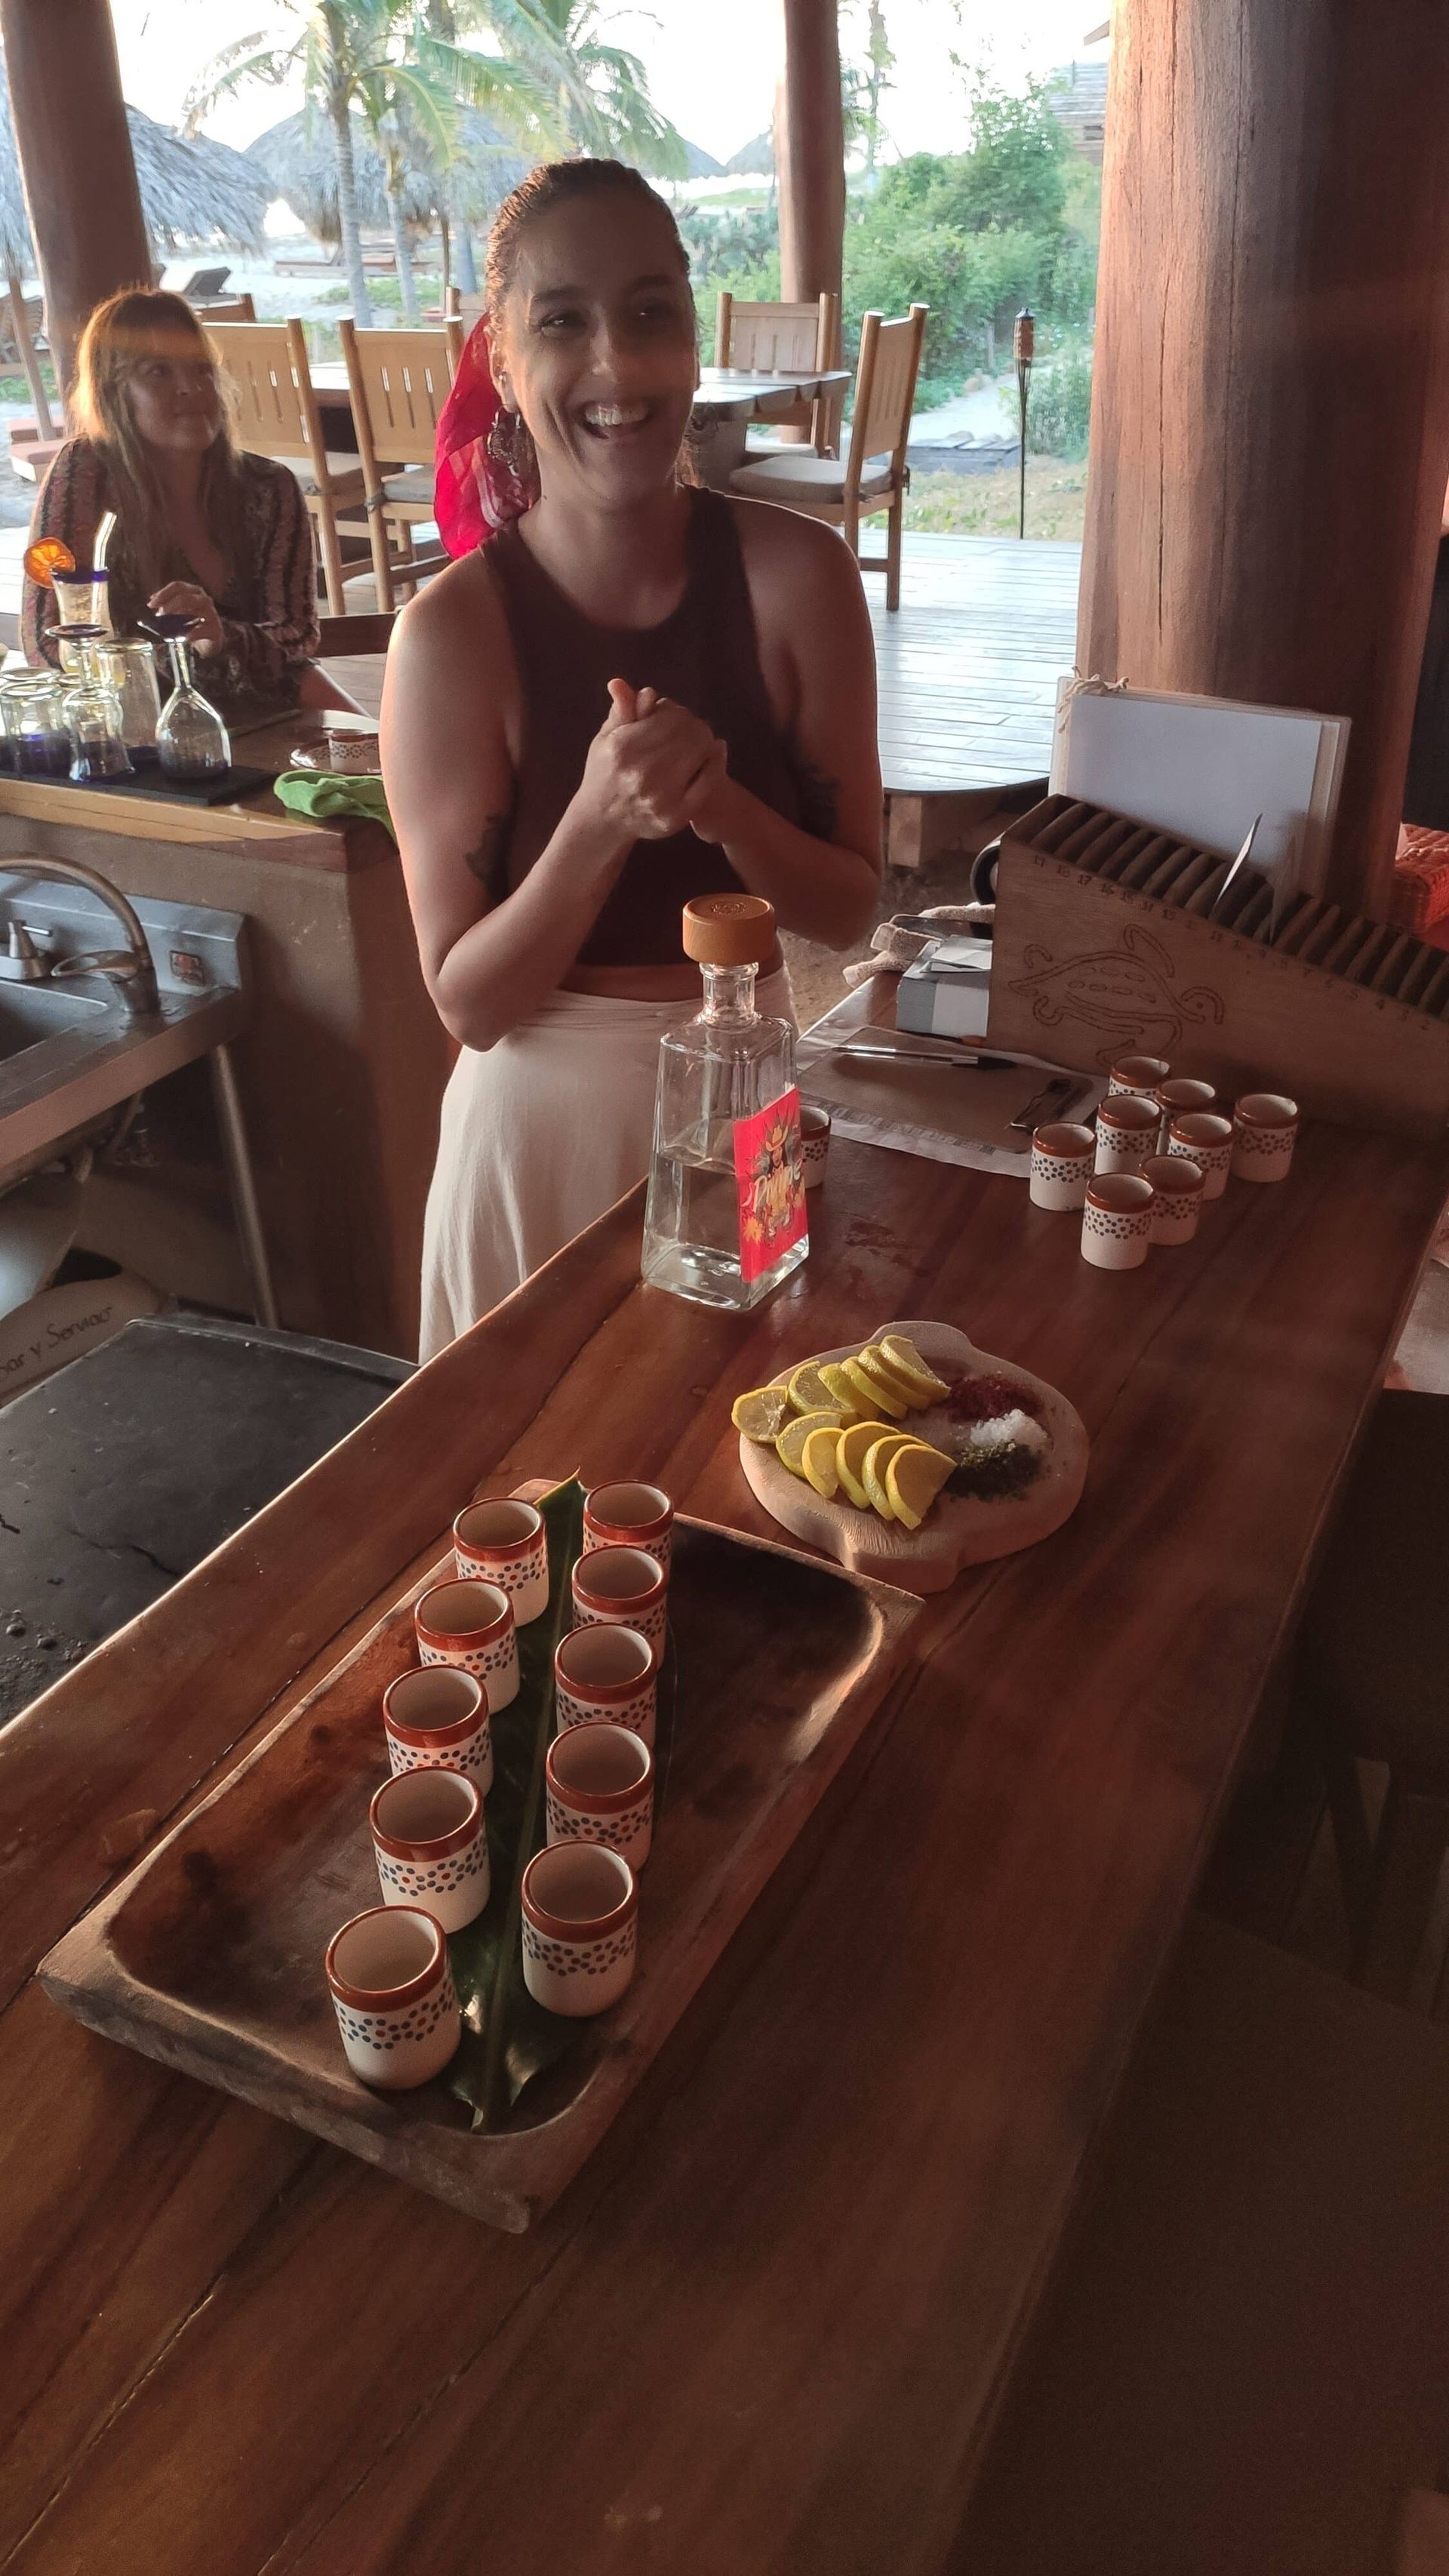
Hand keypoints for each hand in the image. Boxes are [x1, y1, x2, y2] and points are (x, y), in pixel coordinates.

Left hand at [147, 580, 223, 655]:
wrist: (210, 641)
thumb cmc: (193, 623)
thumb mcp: (179, 612)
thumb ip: (167, 605)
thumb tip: (151, 602)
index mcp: (194, 591)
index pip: (178, 586)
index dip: (163, 594)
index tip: (151, 604)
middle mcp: (204, 599)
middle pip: (185, 597)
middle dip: (169, 606)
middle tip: (159, 615)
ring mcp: (211, 614)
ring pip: (194, 612)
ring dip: (178, 620)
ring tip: (168, 628)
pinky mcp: (215, 630)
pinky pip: (201, 631)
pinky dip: (190, 635)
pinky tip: (182, 638)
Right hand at [576, 678, 721, 842]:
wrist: (603, 820)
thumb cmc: (605, 772)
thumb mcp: (606, 738)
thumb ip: (620, 711)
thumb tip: (620, 683)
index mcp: (623, 748)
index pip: (670, 716)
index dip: (677, 712)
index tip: (675, 716)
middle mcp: (641, 773)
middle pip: (690, 732)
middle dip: (693, 725)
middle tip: (690, 728)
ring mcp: (660, 797)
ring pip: (703, 751)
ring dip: (705, 740)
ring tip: (698, 741)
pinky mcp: (675, 816)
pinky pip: (709, 780)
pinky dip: (716, 761)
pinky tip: (714, 753)